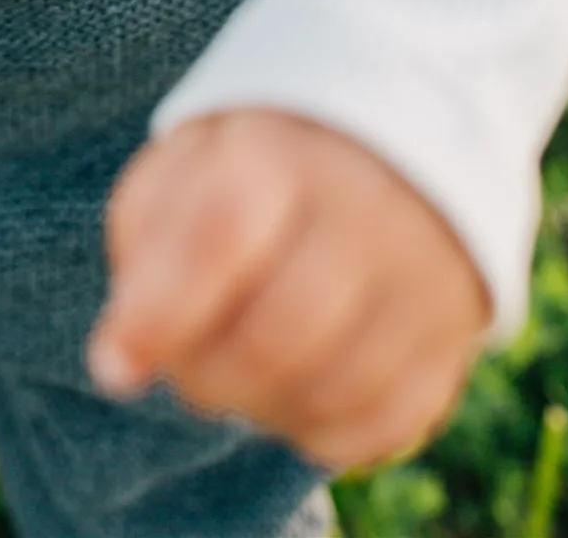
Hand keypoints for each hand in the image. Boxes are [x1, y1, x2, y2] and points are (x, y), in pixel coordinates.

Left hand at [88, 109, 488, 472]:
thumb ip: (141, 240)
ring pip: (328, 393)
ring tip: (238, 366)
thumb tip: (118, 363)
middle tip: (183, 359)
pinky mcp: (454, 337)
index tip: (114, 364)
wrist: (389, 140)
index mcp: (284, 149)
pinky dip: (321, 429)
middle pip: (273, 337)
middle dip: (202, 374)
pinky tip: (296, 386)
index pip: (220, 236)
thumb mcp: (186, 161)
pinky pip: (381, 427)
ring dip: (258, 404)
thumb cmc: (257, 165)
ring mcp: (423, 277)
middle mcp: (367, 210)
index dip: (159, 314)